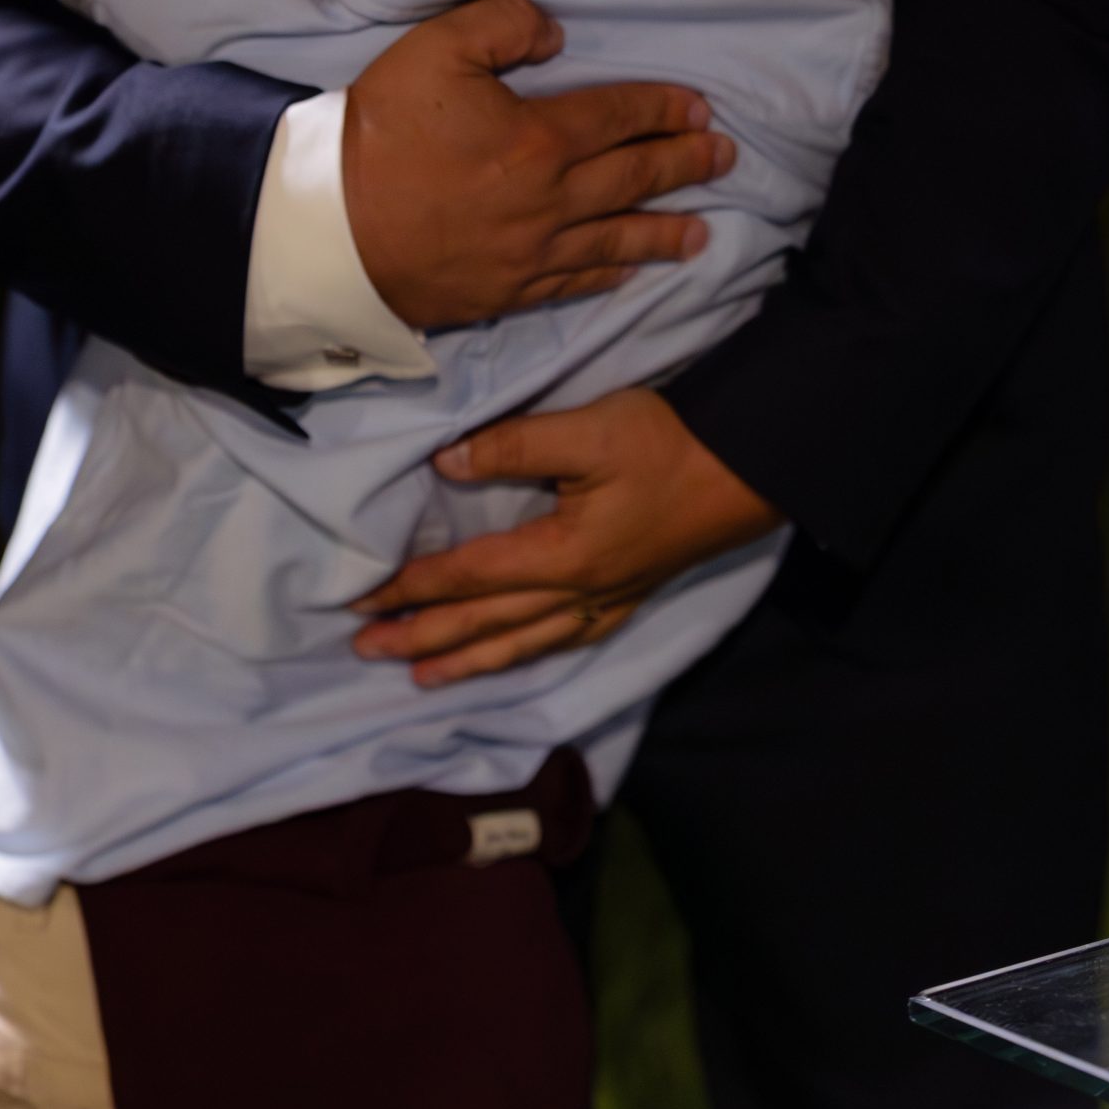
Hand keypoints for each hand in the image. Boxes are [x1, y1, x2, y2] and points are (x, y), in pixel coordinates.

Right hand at [342, 0, 732, 331]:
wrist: (329, 229)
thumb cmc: (381, 132)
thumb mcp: (436, 48)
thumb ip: (504, 24)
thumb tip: (557, 35)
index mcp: (539, 138)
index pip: (620, 116)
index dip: (664, 109)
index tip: (700, 108)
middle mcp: (550, 201)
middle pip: (633, 179)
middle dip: (684, 166)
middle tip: (725, 159)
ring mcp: (529, 254)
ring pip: (615, 240)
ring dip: (664, 231)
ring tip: (702, 232)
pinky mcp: (504, 292)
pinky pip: (572, 285)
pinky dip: (608, 277)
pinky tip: (629, 273)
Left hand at [350, 387, 782, 683]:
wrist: (746, 469)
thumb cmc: (667, 443)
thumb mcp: (587, 431)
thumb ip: (513, 447)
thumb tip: (445, 463)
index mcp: (560, 557)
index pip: (467, 577)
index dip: (411, 588)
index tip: (361, 601)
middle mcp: (576, 594)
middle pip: (485, 623)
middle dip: (423, 637)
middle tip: (365, 652)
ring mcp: (605, 603)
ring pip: (521, 644)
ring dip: (466, 660)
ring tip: (421, 677)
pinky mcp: (628, 597)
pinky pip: (562, 641)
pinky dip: (524, 656)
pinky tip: (511, 657)